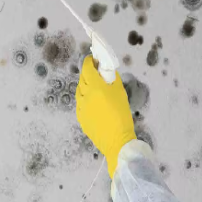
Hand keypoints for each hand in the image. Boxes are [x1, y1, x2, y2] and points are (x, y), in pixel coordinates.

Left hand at [75, 55, 136, 176]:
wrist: (117, 141)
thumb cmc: (122, 115)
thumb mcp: (120, 92)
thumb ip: (112, 79)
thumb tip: (107, 71)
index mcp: (95, 86)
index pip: (87, 68)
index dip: (89, 61)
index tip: (93, 60)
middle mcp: (84, 95)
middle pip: (82, 78)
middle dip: (88, 73)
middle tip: (96, 74)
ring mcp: (80, 107)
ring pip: (79, 91)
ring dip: (85, 87)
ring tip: (95, 90)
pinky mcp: (80, 117)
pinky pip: (80, 104)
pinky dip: (85, 100)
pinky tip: (93, 104)